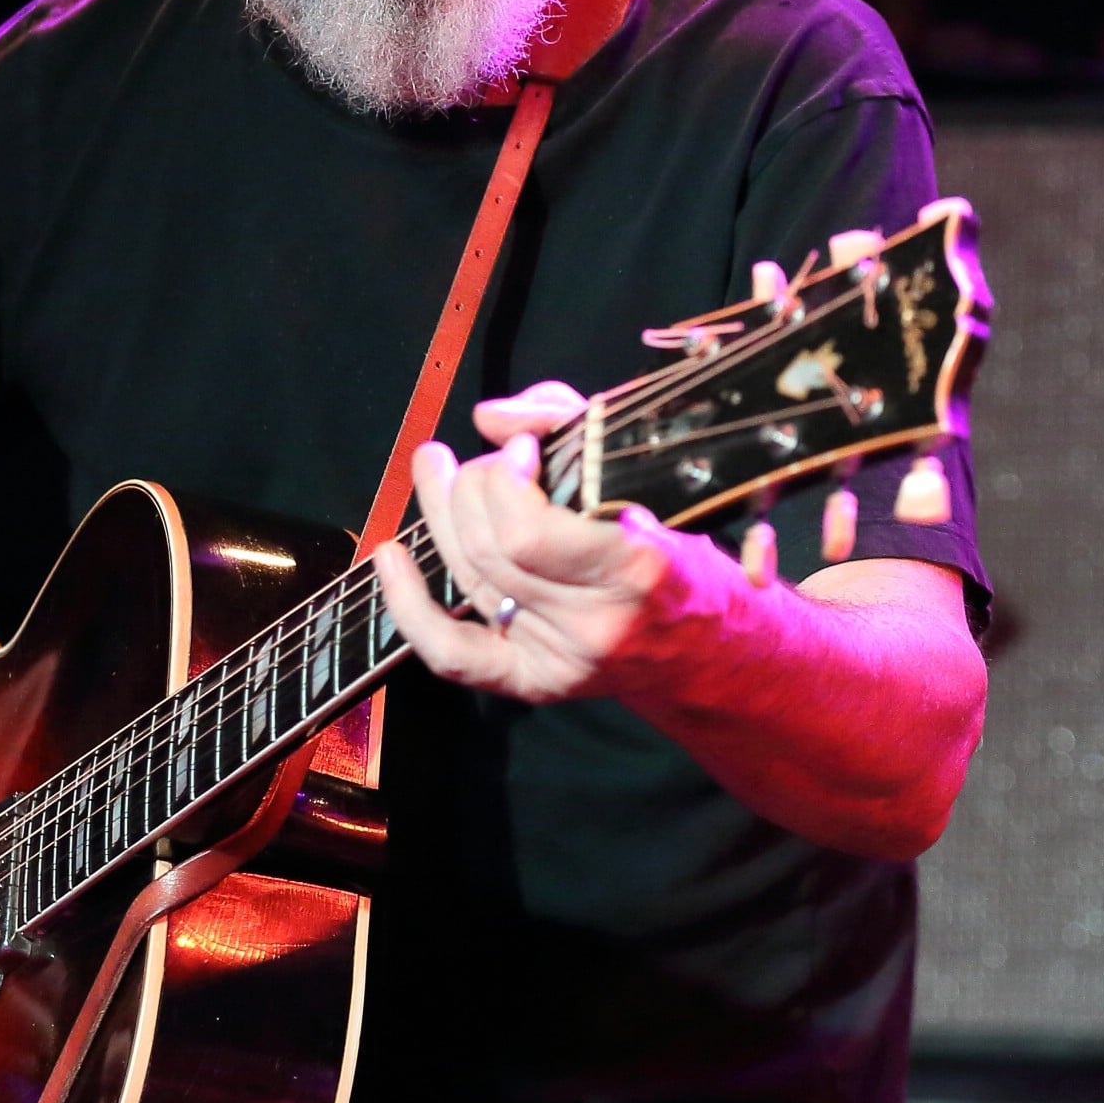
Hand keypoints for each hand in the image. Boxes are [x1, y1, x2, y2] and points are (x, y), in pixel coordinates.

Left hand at [372, 382, 726, 704]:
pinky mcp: (537, 683)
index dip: (504, 480)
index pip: (528, 534)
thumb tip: (490, 420)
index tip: (524, 449)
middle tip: (486, 458)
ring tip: (438, 468)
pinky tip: (389, 557)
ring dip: (442, 513)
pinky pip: (454, 653)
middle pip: (490, 549)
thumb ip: (572, 423)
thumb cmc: (685, 546)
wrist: (714, 647)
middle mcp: (596, 624)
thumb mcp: (650, 469)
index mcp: (637, 569)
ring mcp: (561, 659)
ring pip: (469, 579)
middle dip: (472, 484)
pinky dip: (409, 605)